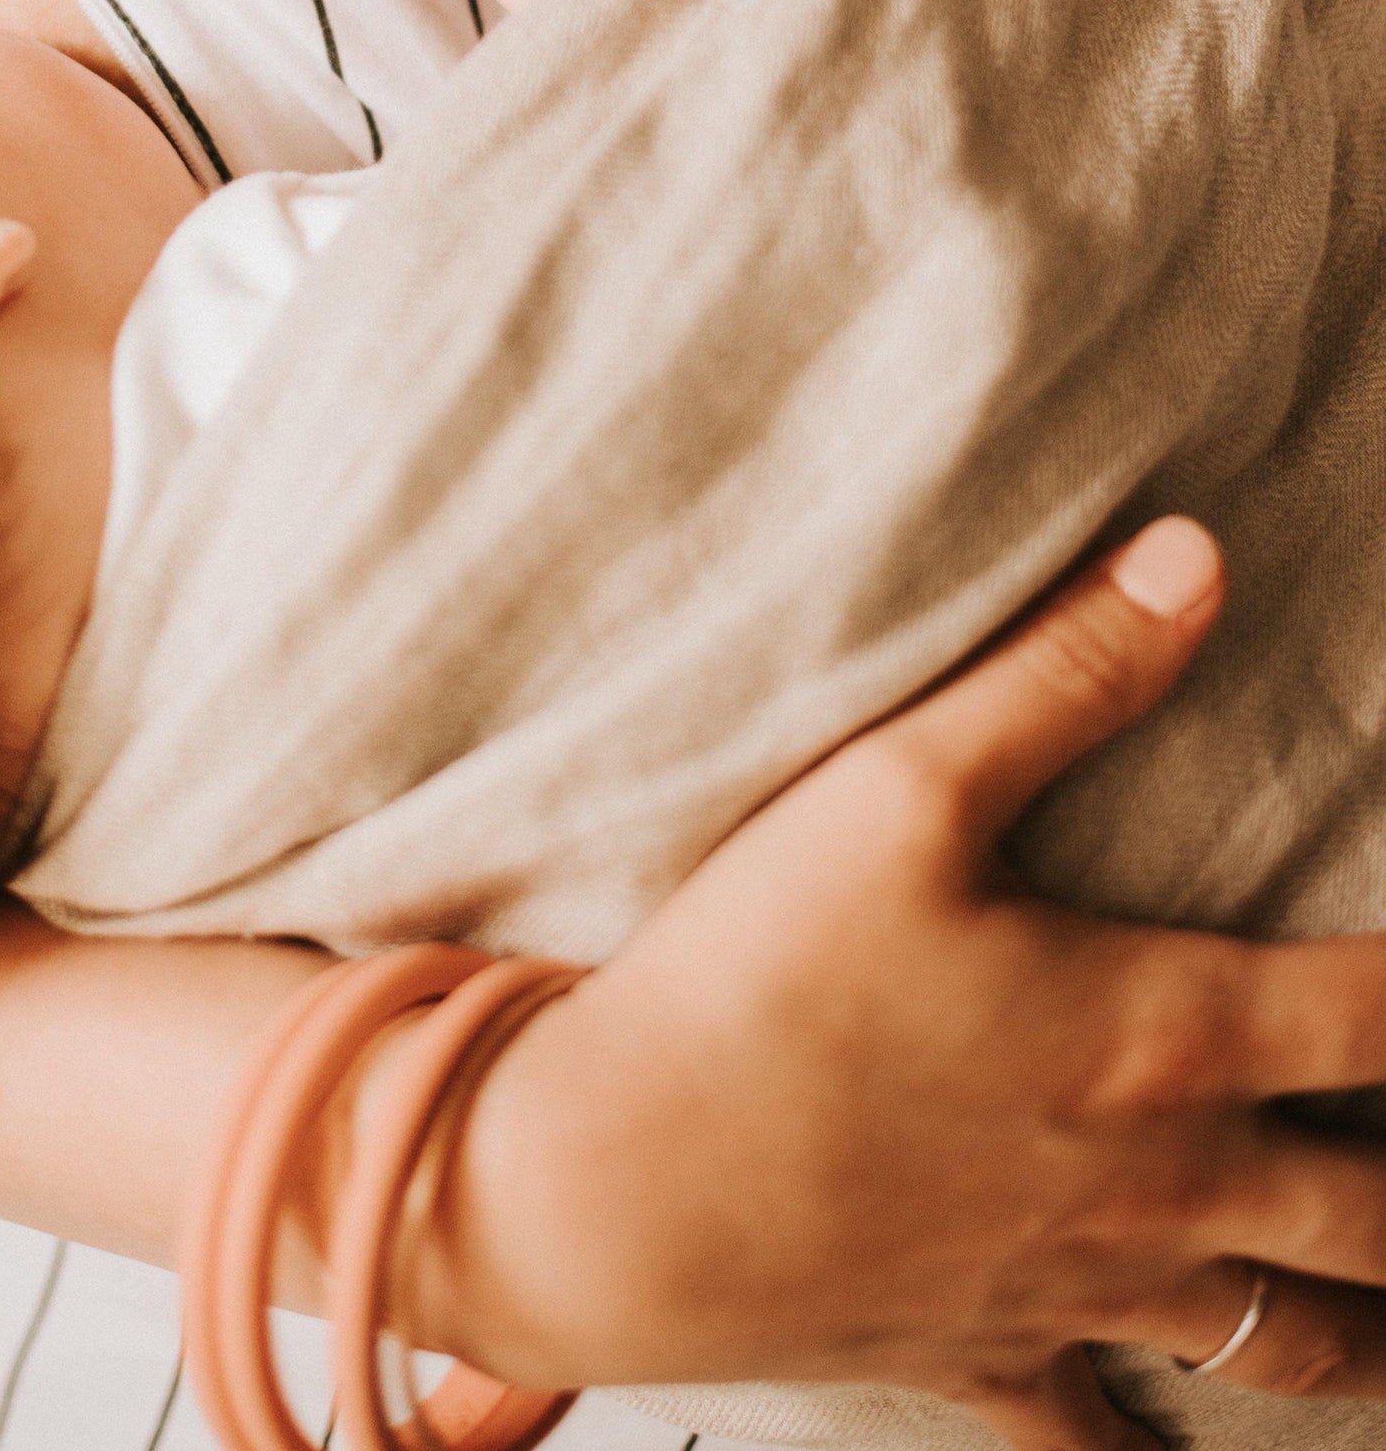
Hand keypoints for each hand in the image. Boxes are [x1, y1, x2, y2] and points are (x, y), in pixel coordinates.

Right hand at [421, 519, 1385, 1446]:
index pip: (1381, 1011)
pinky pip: (1109, 1450)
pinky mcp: (985, 1359)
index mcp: (1157, 1032)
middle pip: (1375, 1210)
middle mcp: (1154, 1179)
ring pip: (1290, 1344)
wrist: (614, 1188)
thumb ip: (1066, 672)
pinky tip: (1182, 1447)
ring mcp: (1078, 1291)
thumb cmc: (756, 980)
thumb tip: (1196, 560)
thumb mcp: (903, 788)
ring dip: (1362, 1323)